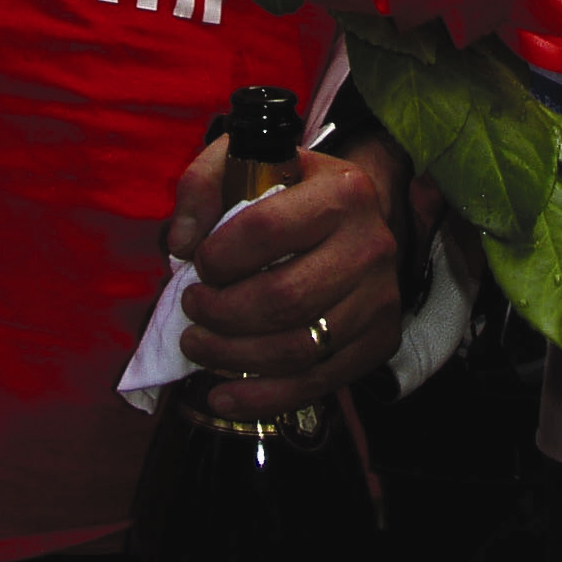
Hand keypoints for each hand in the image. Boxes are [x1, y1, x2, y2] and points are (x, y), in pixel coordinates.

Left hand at [169, 137, 406, 420]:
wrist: (352, 217)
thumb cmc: (289, 191)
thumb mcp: (245, 163)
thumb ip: (201, 185)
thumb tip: (181, 243)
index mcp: (342, 192)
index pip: (267, 230)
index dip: (219, 256)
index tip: (198, 264)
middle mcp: (371, 245)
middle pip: (284, 298)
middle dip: (222, 313)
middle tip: (192, 309)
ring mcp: (380, 299)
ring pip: (298, 349)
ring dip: (233, 357)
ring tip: (198, 345)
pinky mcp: (380, 341)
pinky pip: (316, 383)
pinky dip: (263, 398)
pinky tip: (224, 396)